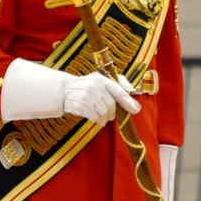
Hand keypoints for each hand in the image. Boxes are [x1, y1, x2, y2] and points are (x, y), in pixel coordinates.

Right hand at [1, 58, 140, 126]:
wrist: (64, 90)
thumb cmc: (87, 86)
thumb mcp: (100, 81)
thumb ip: (116, 84)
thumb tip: (131, 90)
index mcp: (102, 79)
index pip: (118, 91)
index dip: (128, 102)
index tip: (135, 110)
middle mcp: (95, 86)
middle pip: (111, 106)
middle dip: (113, 113)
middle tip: (110, 116)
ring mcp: (86, 96)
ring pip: (104, 113)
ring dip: (105, 119)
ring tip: (102, 118)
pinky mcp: (79, 105)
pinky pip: (94, 117)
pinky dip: (97, 121)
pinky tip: (95, 120)